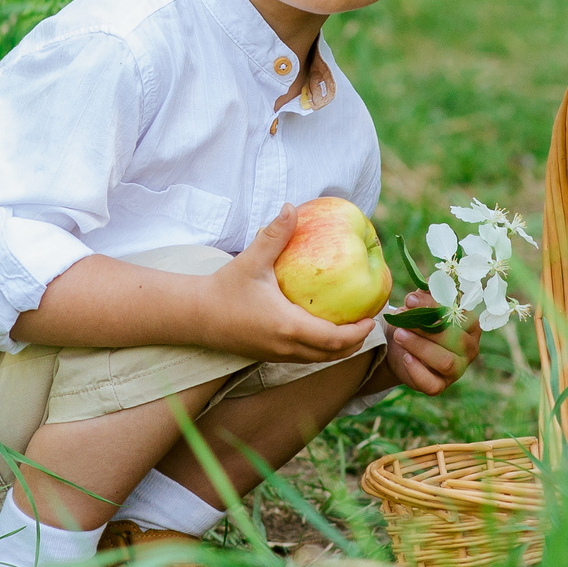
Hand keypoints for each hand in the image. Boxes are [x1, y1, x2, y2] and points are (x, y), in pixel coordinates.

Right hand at [198, 203, 376, 362]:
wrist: (195, 316)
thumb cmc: (225, 288)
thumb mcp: (252, 260)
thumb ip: (275, 235)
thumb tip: (291, 207)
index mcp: (289, 327)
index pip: (334, 338)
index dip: (358, 332)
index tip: (373, 317)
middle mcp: (287, 347)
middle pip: (333, 354)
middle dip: (355, 342)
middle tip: (369, 322)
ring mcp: (278, 355)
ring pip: (319, 359)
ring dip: (339, 347)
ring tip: (352, 326)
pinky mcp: (269, 355)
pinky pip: (305, 356)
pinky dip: (321, 347)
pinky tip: (323, 328)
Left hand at [382, 288, 477, 394]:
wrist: (400, 348)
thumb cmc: (418, 321)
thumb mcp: (422, 304)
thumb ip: (427, 293)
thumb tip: (427, 286)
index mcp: (471, 324)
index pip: (459, 314)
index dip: (434, 306)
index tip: (409, 299)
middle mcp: (470, 348)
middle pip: (454, 339)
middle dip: (425, 327)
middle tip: (401, 319)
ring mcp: (458, 370)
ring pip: (445, 361)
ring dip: (420, 347)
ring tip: (399, 335)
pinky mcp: (441, 386)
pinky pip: (433, 384)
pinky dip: (417, 371)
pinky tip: (405, 358)